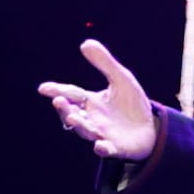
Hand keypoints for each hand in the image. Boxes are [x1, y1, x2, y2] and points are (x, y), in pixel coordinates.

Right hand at [39, 39, 158, 164]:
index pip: (72, 94)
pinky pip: (106, 150)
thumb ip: (104, 63)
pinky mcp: (116, 148)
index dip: (57, 91)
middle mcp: (93, 119)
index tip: (43, 88)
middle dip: (65, 109)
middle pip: (74, 114)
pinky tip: (99, 145)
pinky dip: (102, 148)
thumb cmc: (131, 104)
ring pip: (86, 131)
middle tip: (58, 101)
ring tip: (73, 118)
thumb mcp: (121, 79)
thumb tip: (85, 43)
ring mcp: (102, 134)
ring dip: (79, 125)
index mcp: (92, 102)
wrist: (151, 128)